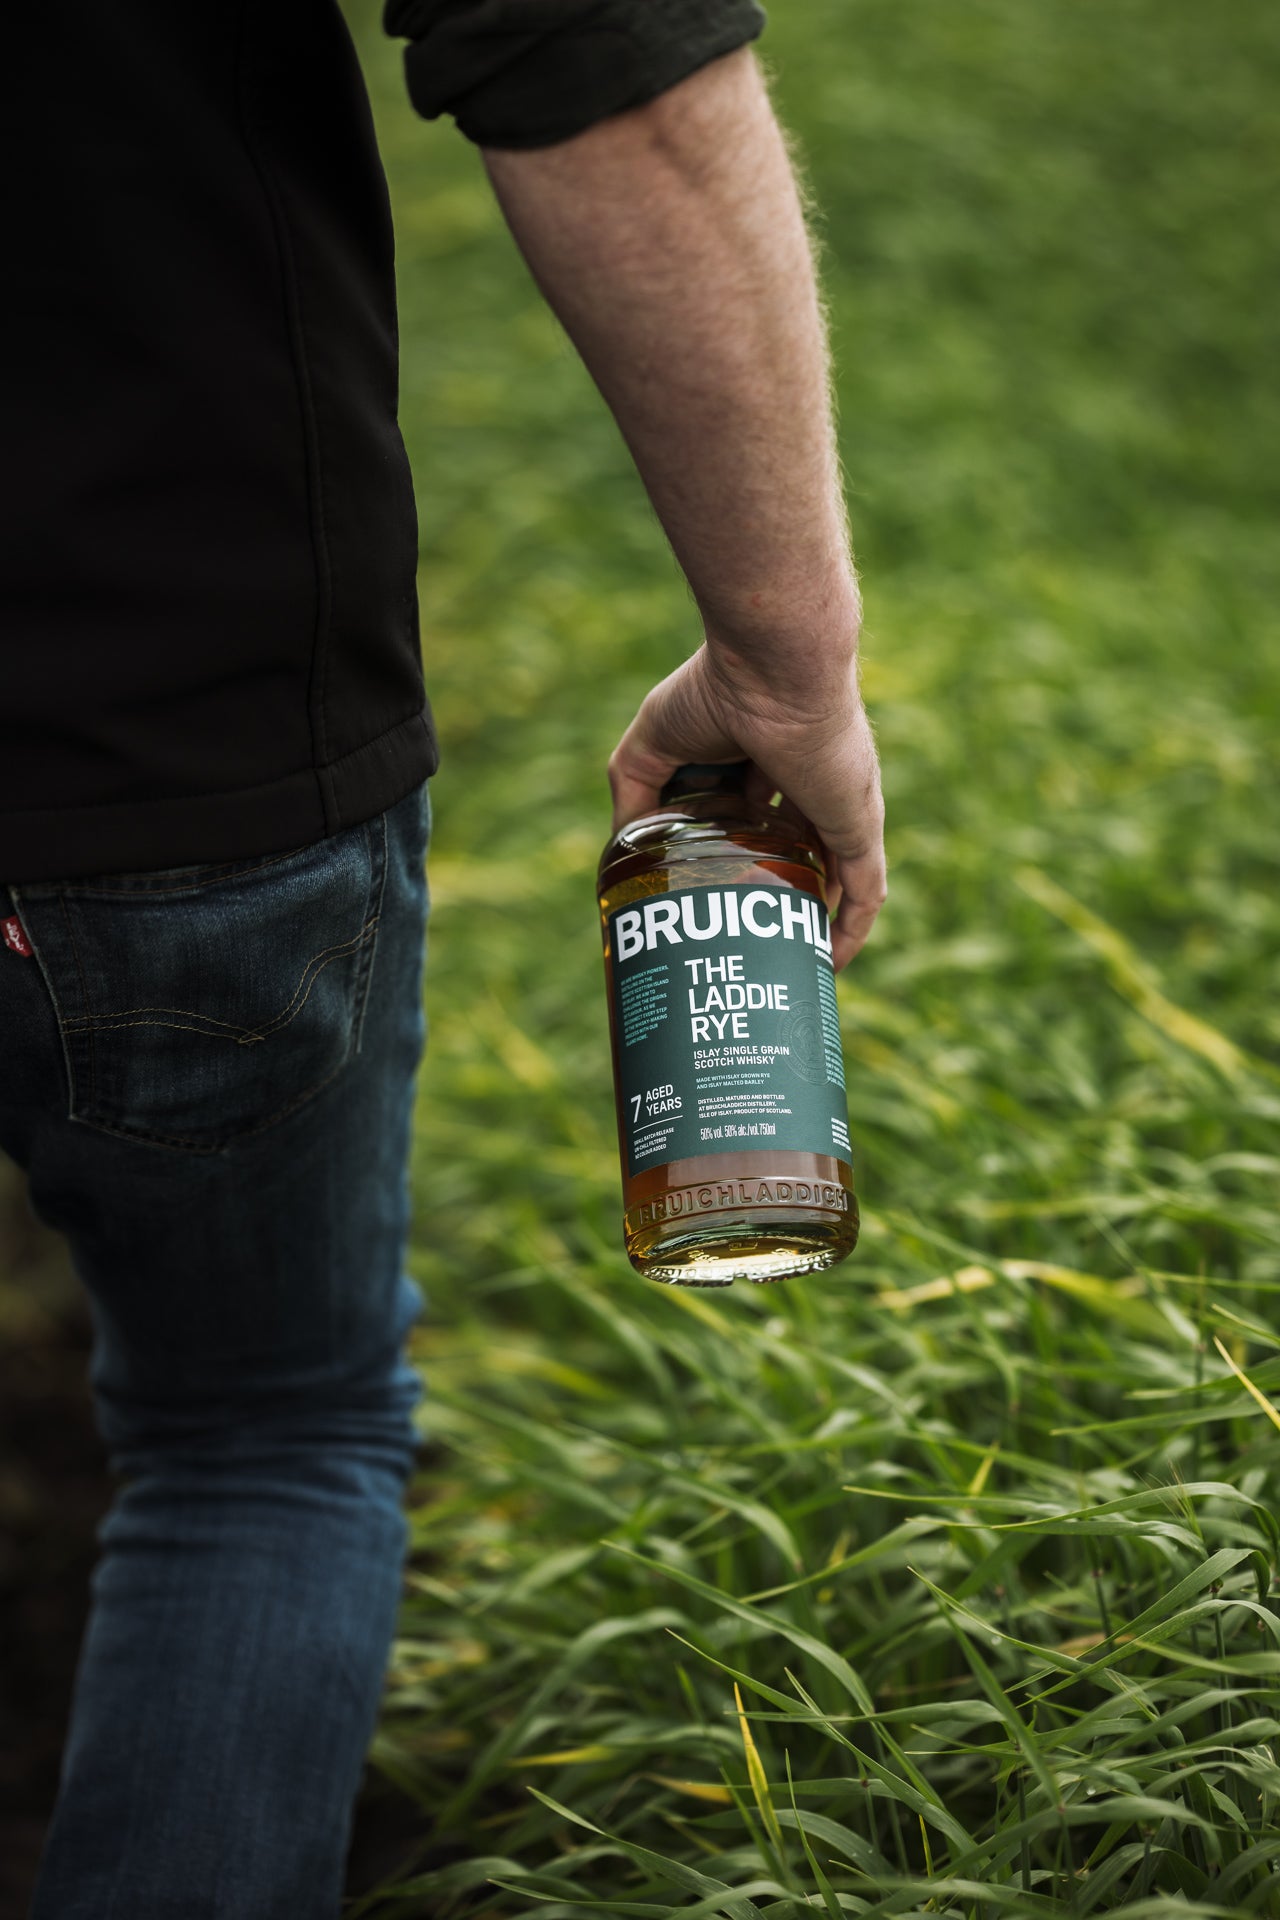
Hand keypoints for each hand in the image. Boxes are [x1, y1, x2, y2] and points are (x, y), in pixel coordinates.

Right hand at [608, 642, 886, 968]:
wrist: (773, 666)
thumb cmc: (714, 690)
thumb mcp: (650, 748)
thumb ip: (635, 797)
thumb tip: (623, 853)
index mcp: (764, 762)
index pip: (753, 818)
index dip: (734, 855)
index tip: (709, 895)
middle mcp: (806, 788)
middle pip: (791, 853)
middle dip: (773, 894)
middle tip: (743, 942)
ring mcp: (836, 809)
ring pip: (830, 878)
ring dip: (812, 920)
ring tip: (786, 966)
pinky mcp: (857, 825)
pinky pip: (865, 891)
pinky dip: (851, 929)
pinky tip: (832, 964)